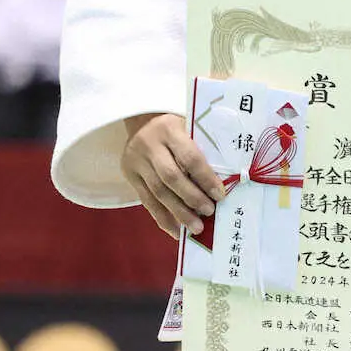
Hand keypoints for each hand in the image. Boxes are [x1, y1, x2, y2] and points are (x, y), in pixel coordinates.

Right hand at [121, 112, 225, 238]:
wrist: (142, 121)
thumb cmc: (175, 127)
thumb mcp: (187, 127)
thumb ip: (200, 149)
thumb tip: (221, 184)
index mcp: (169, 129)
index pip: (189, 157)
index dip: (205, 178)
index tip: (220, 195)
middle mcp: (150, 145)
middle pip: (171, 177)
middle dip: (192, 198)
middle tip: (209, 212)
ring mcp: (136, 161)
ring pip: (158, 192)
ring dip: (178, 213)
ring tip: (196, 227)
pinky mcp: (129, 175)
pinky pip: (146, 201)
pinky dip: (162, 218)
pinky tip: (176, 230)